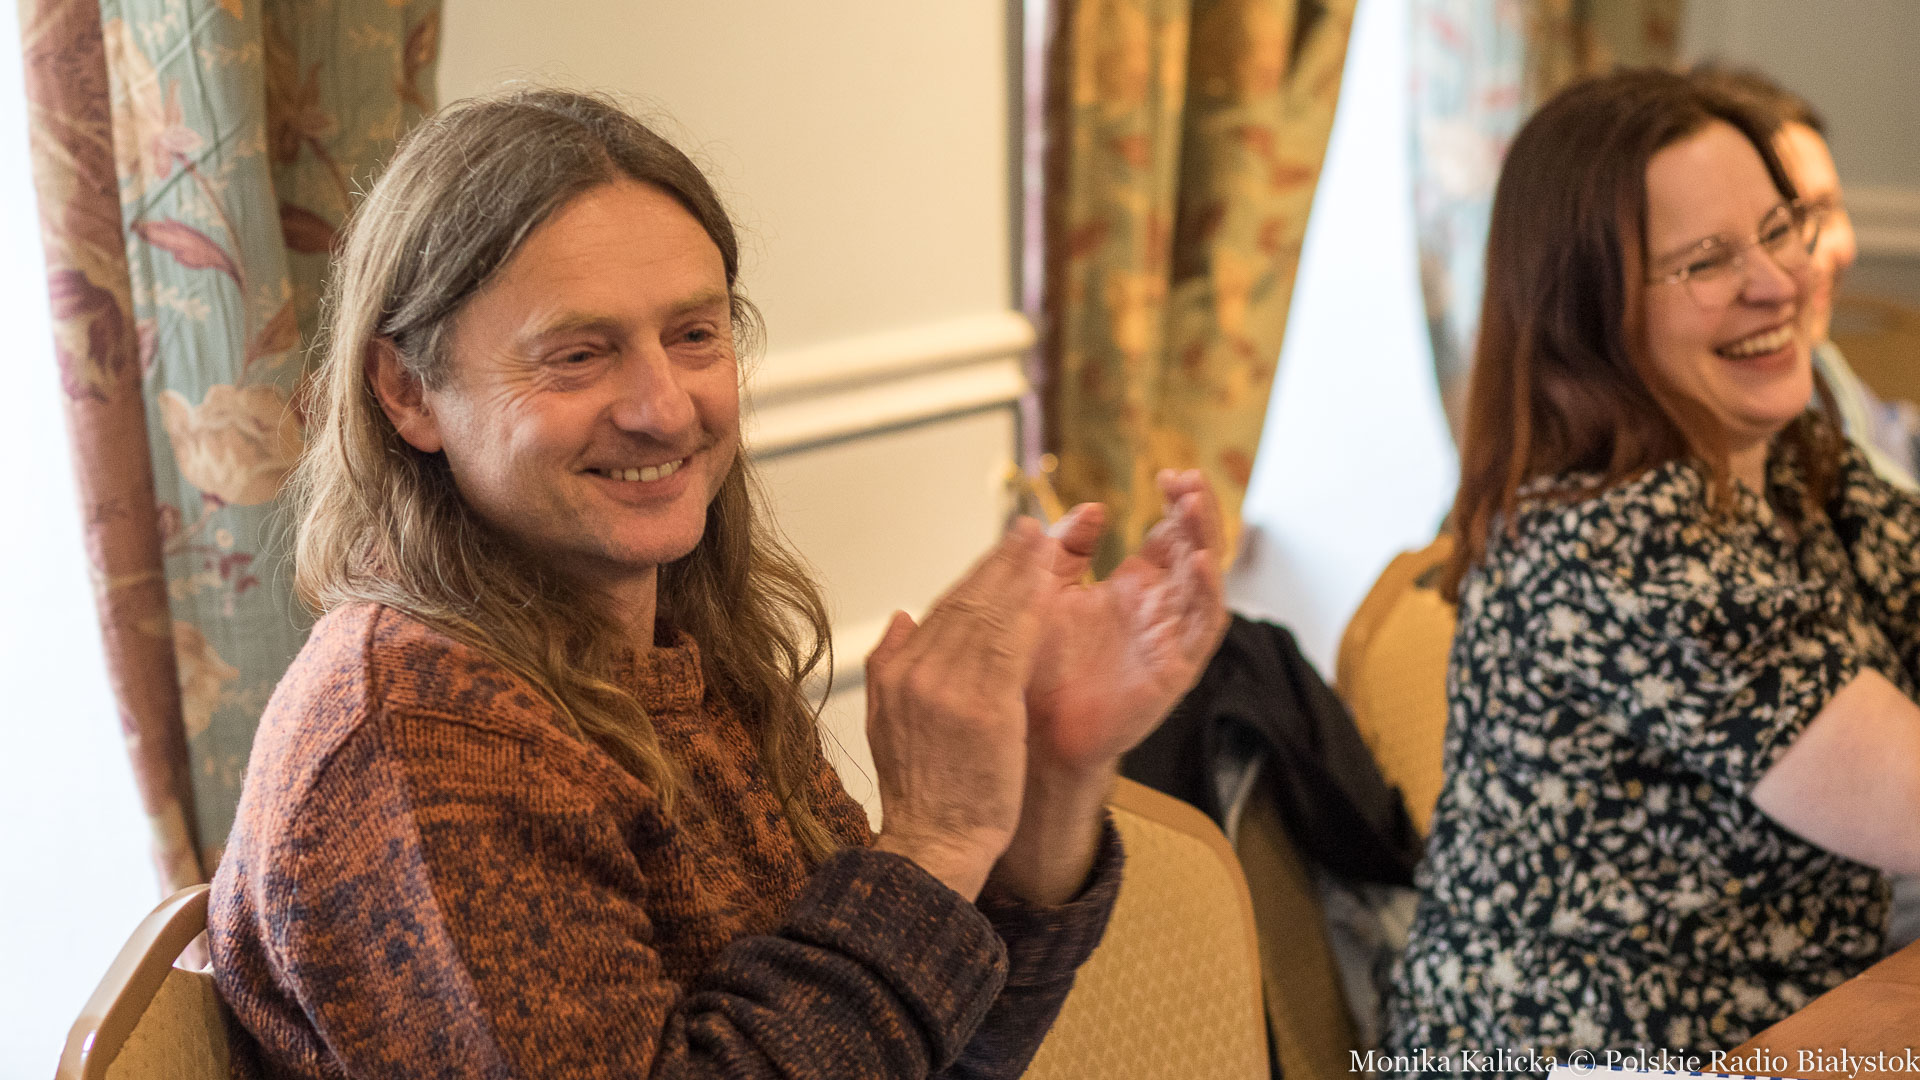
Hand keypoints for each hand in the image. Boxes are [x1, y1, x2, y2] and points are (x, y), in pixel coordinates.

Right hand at [866, 519, 1051, 900]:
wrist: (933, 845)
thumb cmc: (922, 794)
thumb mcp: (885, 724)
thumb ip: (888, 666)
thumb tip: (901, 616)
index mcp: (895, 673)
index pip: (940, 610)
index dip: (976, 576)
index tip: (1002, 552)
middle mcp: (917, 673)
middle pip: (965, 602)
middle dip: (1001, 562)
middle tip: (1029, 529)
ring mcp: (950, 688)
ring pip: (990, 615)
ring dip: (1020, 574)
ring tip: (1045, 543)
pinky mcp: (985, 707)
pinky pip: (1012, 644)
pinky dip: (1031, 611)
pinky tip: (1051, 587)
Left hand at [1025, 470, 1228, 776]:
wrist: (1028, 728)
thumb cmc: (1037, 665)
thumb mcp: (1047, 590)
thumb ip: (1067, 548)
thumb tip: (1091, 507)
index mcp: (1134, 588)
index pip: (1172, 536)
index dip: (1177, 504)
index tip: (1169, 473)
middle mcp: (1159, 610)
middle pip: (1197, 551)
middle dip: (1198, 512)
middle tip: (1187, 479)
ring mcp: (1169, 639)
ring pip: (1206, 583)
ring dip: (1206, 540)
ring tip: (1195, 505)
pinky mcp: (1173, 670)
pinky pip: (1201, 628)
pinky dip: (1206, 592)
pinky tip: (1199, 561)